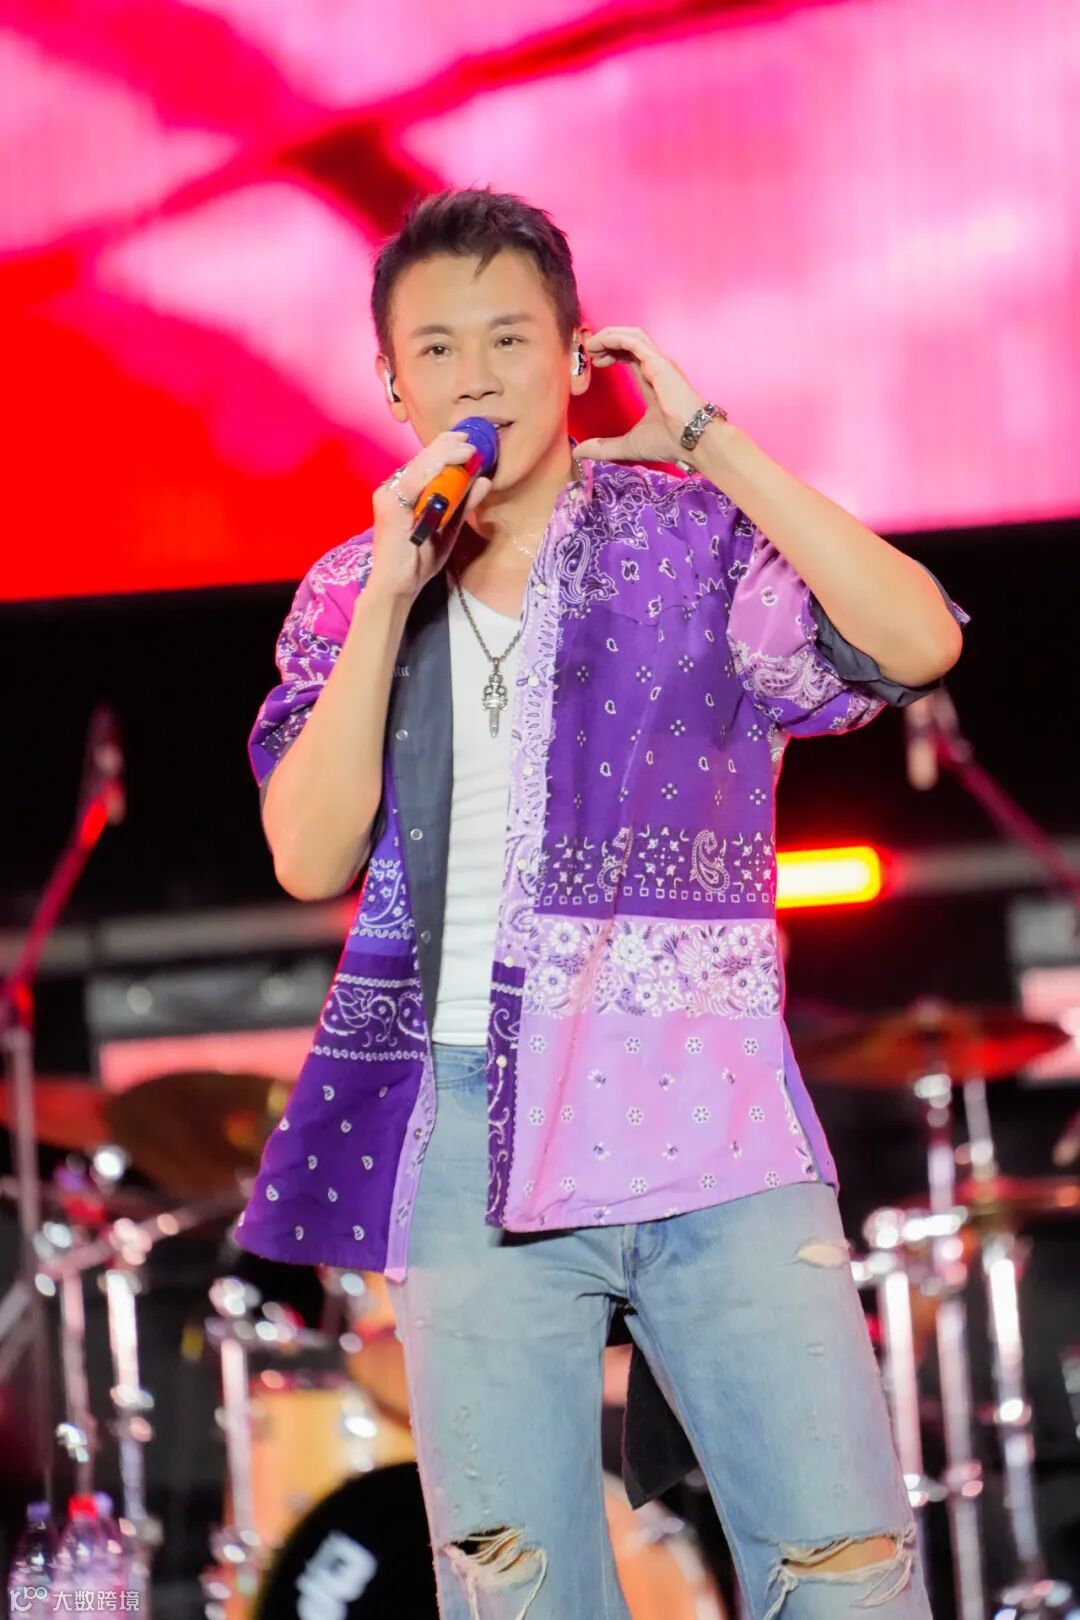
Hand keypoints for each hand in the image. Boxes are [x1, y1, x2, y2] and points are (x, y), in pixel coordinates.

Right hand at [367, 431, 492, 603]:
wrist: (398, 586)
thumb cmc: (419, 561)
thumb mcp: (448, 529)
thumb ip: (463, 504)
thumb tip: (483, 480)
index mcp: (404, 493)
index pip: (425, 464)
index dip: (446, 449)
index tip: (467, 443)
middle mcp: (393, 489)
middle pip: (423, 459)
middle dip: (448, 445)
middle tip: (470, 439)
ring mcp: (389, 494)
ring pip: (420, 464)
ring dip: (447, 453)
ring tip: (469, 449)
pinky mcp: (391, 503)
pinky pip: (416, 478)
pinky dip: (437, 467)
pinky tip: (455, 461)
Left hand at [574, 326, 714, 464]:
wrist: (692, 441)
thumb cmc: (670, 442)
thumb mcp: (628, 445)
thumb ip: (603, 447)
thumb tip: (578, 452)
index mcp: (652, 381)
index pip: (630, 356)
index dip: (611, 353)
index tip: (594, 361)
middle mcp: (657, 368)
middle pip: (630, 341)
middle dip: (607, 341)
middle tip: (588, 350)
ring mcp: (659, 363)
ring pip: (632, 336)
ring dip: (609, 335)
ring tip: (591, 344)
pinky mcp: (658, 363)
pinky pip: (634, 341)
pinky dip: (615, 338)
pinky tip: (600, 344)